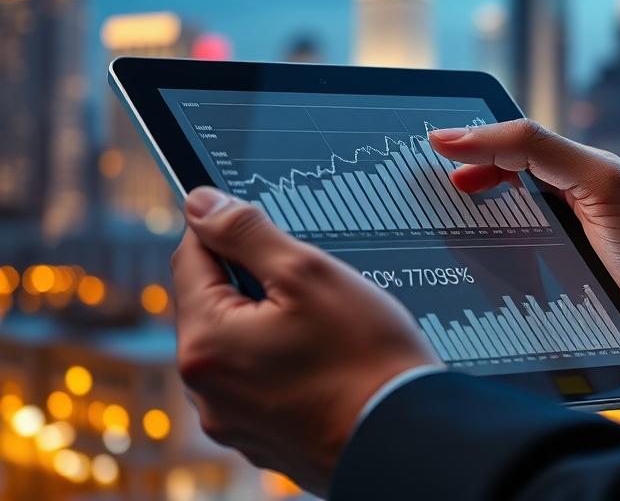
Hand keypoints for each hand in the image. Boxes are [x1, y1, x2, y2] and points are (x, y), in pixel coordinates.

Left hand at [171, 187, 437, 495]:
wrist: (408, 436)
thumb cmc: (366, 358)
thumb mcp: (306, 272)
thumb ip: (244, 231)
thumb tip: (200, 203)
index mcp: (206, 343)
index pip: (190, 257)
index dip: (226, 229)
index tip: (262, 224)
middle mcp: (206, 391)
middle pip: (214, 303)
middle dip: (255, 282)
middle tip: (311, 284)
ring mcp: (233, 421)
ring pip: (240, 343)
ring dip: (271, 323)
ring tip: (327, 327)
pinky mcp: (262, 439)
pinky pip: (259, 381)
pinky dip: (285, 363)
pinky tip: (328, 361)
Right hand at [430, 119, 619, 377]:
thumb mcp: (601, 183)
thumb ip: (538, 149)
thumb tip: (467, 136)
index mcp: (578, 170)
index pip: (512, 143)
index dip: (472, 142)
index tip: (427, 149)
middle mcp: (567, 202)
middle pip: (500, 181)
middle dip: (461, 181)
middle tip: (420, 192)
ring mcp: (561, 244)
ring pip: (500, 226)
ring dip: (468, 226)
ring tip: (434, 230)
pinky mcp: (557, 284)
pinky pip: (509, 265)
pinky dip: (484, 262)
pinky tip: (466, 269)